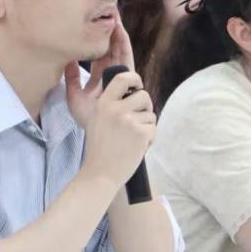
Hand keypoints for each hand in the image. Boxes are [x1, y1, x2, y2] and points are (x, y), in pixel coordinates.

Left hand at [65, 20, 135, 128]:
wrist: (104, 135)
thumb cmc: (90, 121)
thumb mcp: (74, 98)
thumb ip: (71, 80)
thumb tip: (66, 61)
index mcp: (101, 77)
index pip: (101, 53)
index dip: (99, 38)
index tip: (95, 22)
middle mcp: (113, 75)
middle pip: (113, 48)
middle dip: (112, 31)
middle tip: (108, 12)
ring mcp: (122, 77)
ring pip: (121, 51)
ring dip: (118, 34)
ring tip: (114, 18)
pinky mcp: (129, 81)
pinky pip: (126, 60)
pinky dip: (123, 45)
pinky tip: (119, 33)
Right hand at [79, 69, 155, 188]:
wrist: (100, 174)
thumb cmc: (99, 149)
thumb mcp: (97, 119)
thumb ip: (111, 105)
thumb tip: (132, 92)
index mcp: (104, 104)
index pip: (123, 78)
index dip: (135, 78)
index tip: (138, 85)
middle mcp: (116, 109)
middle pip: (144, 96)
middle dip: (145, 107)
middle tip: (138, 121)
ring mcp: (129, 121)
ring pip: (150, 115)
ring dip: (146, 126)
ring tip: (132, 139)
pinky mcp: (141, 133)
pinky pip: (153, 129)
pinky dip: (149, 139)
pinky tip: (137, 147)